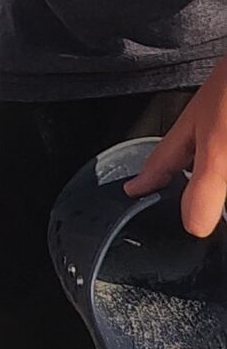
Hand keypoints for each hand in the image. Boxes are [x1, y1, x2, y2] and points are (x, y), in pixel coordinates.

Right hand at [126, 58, 226, 236]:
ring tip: (206, 190)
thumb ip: (205, 186)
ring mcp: (225, 124)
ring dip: (209, 172)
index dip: (146, 180)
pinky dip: (220, 159)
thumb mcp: (217, 147)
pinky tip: (224, 165)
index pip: (160, 163)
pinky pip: (222, 148)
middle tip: (169, 195)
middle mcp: (208, 129)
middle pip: (187, 158)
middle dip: (179, 178)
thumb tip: (193, 224)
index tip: (131, 191)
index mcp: (191, 133)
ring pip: (212, 154)